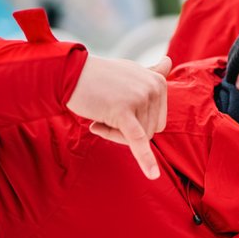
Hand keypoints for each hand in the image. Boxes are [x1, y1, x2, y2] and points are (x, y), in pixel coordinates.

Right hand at [67, 55, 171, 179]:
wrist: (70, 73)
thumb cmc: (99, 76)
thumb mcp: (131, 71)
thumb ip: (151, 72)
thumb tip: (169, 62)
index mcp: (159, 83)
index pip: (157, 120)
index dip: (138, 125)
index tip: (117, 116)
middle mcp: (154, 88)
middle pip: (150, 131)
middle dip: (127, 133)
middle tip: (103, 120)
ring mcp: (140, 98)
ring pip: (138, 138)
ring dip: (114, 134)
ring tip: (97, 119)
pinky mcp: (124, 110)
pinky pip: (137, 140)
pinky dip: (145, 159)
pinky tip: (152, 175)